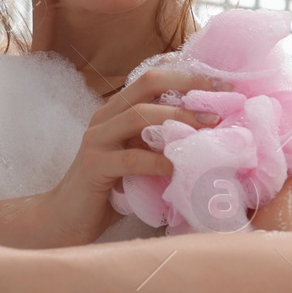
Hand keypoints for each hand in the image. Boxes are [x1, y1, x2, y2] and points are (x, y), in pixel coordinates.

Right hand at [39, 66, 229, 246]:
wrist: (67, 217)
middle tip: (223, 98)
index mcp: (117, 111)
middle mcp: (105, 118)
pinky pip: (129, 158)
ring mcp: (97, 139)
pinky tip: (175, 169)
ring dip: (178, 118)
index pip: (152, 79)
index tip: (224, 84)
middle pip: (147, 84)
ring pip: (138, 115)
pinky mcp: (93, 166)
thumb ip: (161, 143)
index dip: (188, 75)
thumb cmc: (111, 189)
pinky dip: (156, 161)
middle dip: (189, 86)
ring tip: (209, 127)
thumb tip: (212, 137)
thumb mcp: (140, 158)